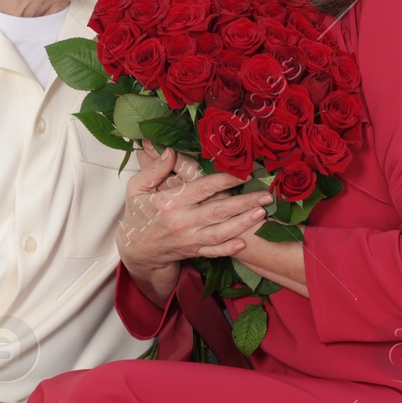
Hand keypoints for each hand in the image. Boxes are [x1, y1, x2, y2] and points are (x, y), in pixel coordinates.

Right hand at [118, 142, 271, 291]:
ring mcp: (188, 239)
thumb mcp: (137, 189)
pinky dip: (229, 249)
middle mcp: (182, 222)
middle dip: (245, 202)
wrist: (135, 251)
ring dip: (243, 223)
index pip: (203, 188)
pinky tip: (244, 242)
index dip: (225, 180)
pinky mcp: (193, 252)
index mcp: (170, 202)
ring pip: (220, 232)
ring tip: (262, 212)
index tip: (243, 172)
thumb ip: (154, 169)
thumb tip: (170, 150)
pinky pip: (213, 251)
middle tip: (266, 194)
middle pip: (218, 211)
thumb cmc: (137, 215)